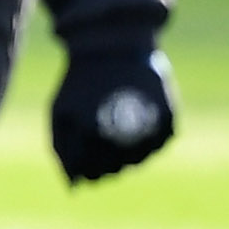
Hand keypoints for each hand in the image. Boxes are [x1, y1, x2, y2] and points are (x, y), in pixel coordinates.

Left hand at [51, 47, 177, 183]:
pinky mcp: (167, 115)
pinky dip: (149, 142)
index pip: (90, 171)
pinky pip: (160, 143)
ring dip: (129, 158)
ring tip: (118, 138)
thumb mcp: (60, 111)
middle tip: (103, 154)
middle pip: (116, 169)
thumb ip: (61, 149)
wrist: (113, 44)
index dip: (87, 174)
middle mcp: (121, 131)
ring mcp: (147, 124)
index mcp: (90, 132)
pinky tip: (137, 129)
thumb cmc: (81, 80)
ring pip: (140, 159)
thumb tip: (72, 184)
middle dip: (106, 168)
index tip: (85, 169)